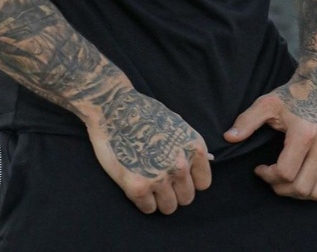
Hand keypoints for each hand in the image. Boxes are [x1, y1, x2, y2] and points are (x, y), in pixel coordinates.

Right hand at [87, 87, 212, 214]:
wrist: (114, 108)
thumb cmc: (145, 114)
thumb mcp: (177, 125)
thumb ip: (188, 148)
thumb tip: (201, 164)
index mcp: (193, 148)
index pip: (203, 183)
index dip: (190, 180)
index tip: (178, 175)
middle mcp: (180, 165)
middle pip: (187, 198)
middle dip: (174, 191)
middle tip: (160, 179)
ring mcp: (160, 178)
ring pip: (169, 207)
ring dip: (159, 199)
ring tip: (148, 182)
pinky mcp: (138, 187)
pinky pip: (148, 209)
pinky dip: (143, 201)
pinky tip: (136, 183)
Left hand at [224, 74, 316, 200]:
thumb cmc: (291, 96)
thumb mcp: (267, 103)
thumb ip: (247, 121)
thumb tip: (229, 137)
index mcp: (305, 133)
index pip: (286, 172)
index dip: (267, 176)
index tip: (259, 168)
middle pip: (301, 187)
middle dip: (280, 188)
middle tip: (269, 176)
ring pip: (316, 193)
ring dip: (296, 194)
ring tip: (283, 179)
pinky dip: (313, 192)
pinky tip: (299, 178)